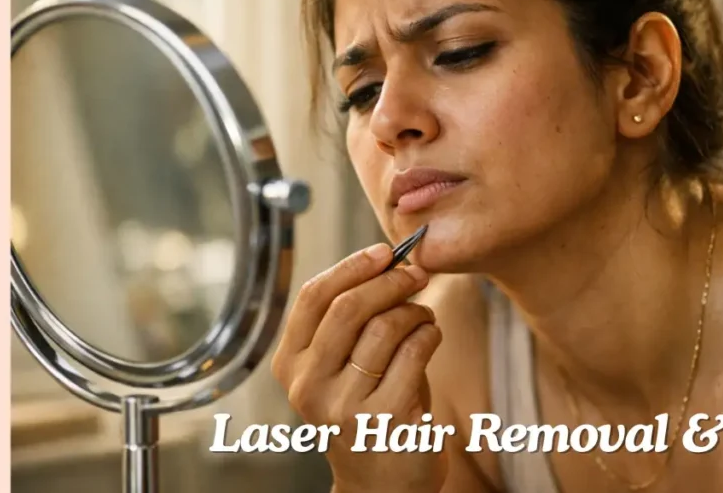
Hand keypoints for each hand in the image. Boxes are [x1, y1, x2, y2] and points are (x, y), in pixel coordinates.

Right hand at [271, 243, 446, 492]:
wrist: (382, 485)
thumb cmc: (368, 410)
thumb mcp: (344, 366)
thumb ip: (354, 321)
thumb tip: (389, 261)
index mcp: (291, 366)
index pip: (313, 298)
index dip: (351, 266)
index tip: (383, 252)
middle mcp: (309, 386)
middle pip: (349, 308)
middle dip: (390, 281)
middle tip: (416, 274)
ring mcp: (344, 406)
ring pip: (385, 327)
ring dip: (415, 310)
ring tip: (424, 317)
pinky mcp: (384, 419)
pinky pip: (414, 352)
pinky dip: (430, 333)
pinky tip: (431, 337)